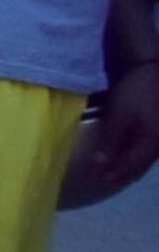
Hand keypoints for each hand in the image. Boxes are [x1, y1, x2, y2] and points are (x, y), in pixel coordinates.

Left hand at [68, 64, 158, 209]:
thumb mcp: (118, 116)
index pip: (131, 167)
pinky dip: (135, 157)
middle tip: (104, 180)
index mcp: (151, 143)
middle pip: (140, 166)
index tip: (98, 180)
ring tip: (112, 172)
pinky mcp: (158, 130)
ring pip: (145, 160)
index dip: (115, 175)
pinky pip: (148, 151)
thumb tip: (100, 165)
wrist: (153, 71)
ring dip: (129, 167)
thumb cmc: (135, 93)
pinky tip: (125, 155)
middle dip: (122, 174)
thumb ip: (110, 141)